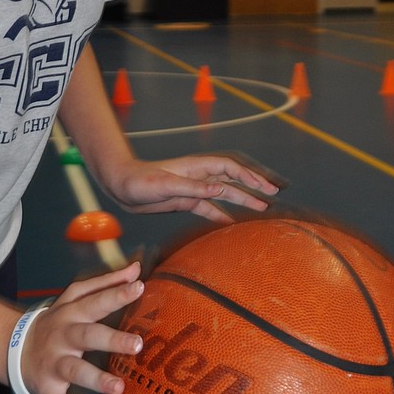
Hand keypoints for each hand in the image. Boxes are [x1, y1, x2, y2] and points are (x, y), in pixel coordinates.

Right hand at [18, 261, 144, 393]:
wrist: (14, 347)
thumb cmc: (58, 321)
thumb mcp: (74, 298)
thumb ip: (105, 282)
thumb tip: (137, 267)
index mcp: (70, 314)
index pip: (96, 301)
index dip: (116, 293)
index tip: (140, 286)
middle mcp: (62, 337)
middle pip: (87, 336)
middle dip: (111, 339)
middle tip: (138, 344)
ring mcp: (54, 364)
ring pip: (75, 372)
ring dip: (96, 380)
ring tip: (119, 388)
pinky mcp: (47, 389)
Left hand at [104, 152, 281, 222]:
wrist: (120, 186)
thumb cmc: (138, 182)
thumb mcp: (164, 185)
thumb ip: (192, 187)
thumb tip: (220, 188)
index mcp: (196, 168)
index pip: (230, 169)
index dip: (249, 176)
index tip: (266, 187)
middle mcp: (198, 177)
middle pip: (233, 179)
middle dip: (253, 186)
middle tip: (273, 196)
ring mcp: (193, 189)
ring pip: (224, 194)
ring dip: (242, 200)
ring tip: (262, 210)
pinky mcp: (185, 201)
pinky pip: (209, 208)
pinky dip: (222, 216)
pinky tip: (233, 225)